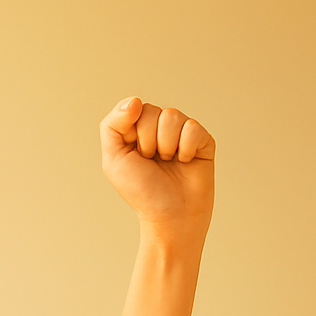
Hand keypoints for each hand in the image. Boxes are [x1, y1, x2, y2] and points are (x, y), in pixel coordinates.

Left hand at [100, 97, 215, 246]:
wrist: (170, 215)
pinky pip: (192, 128)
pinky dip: (186, 148)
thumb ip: (113, 125)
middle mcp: (159, 128)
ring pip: (172, 117)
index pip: (132, 108)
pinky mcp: (202, 140)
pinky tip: (186, 162)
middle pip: (151, 111)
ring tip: (168, 162)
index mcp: (135, 130)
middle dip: (147, 141)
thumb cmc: (142, 190)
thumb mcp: (114, 159)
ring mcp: (182, 132)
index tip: (134, 153)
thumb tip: (133, 100)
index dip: (131, 132)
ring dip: (166, 145)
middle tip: (152, 161)